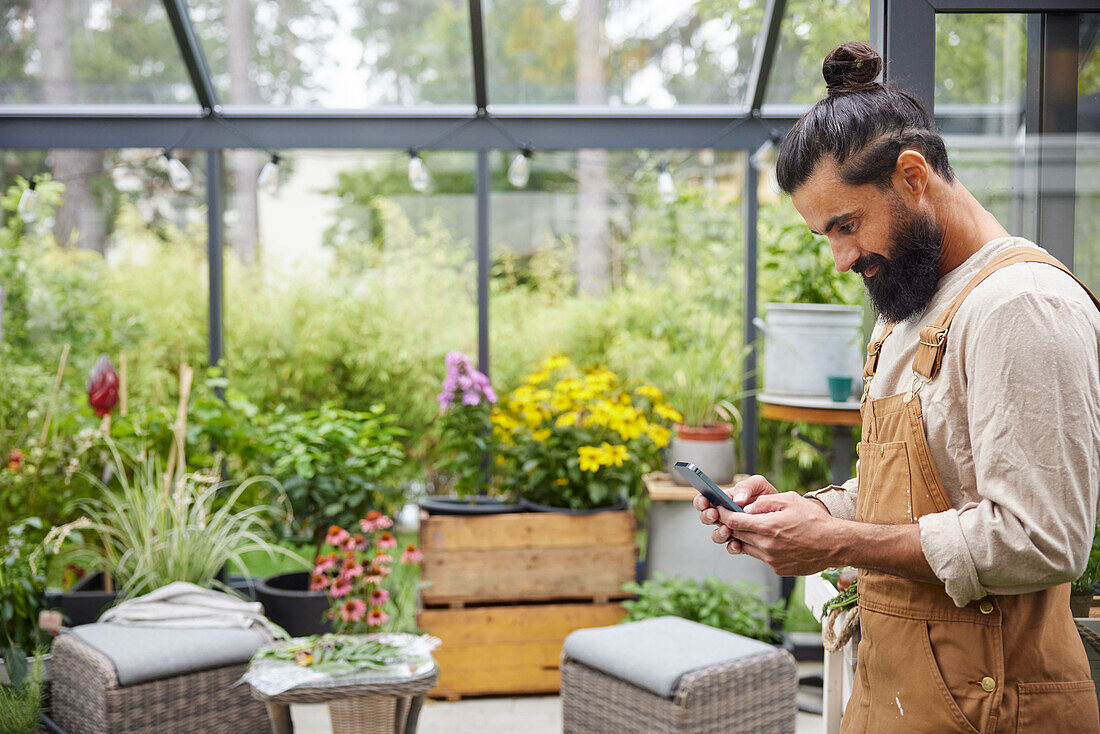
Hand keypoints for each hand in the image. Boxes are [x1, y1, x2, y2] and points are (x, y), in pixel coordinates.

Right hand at [694, 475, 777, 552]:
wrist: (785, 514)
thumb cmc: (768, 496)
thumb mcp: (758, 485)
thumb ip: (746, 486)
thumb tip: (736, 500)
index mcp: (724, 500)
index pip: (705, 500)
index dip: (701, 501)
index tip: (706, 502)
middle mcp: (725, 516)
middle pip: (706, 518)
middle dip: (707, 516)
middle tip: (715, 515)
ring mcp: (731, 530)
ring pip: (717, 535)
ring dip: (719, 533)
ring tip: (727, 530)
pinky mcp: (741, 542)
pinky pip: (731, 547)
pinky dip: (732, 546)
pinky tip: (737, 543)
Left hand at [713, 492, 838, 575]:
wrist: (835, 544)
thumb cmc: (814, 519)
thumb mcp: (789, 500)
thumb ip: (764, 502)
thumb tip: (745, 506)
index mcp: (767, 527)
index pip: (734, 521)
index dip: (723, 514)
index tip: (718, 508)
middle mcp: (766, 546)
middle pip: (737, 535)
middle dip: (732, 525)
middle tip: (731, 516)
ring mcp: (772, 560)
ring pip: (747, 548)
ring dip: (745, 537)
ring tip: (753, 527)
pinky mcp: (778, 569)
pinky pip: (761, 557)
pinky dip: (760, 548)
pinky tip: (771, 540)